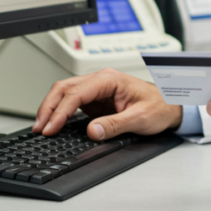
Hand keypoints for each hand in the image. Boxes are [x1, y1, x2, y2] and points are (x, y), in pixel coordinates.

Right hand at [33, 68, 182, 140]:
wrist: (170, 106)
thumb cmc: (159, 106)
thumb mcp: (140, 118)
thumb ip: (116, 125)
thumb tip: (92, 131)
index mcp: (110, 79)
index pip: (76, 93)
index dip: (60, 111)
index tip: (51, 127)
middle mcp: (100, 81)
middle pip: (64, 89)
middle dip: (48, 108)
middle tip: (39, 128)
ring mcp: (96, 90)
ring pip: (64, 94)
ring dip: (51, 109)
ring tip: (41, 127)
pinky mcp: (95, 100)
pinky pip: (71, 103)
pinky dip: (59, 112)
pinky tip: (53, 123)